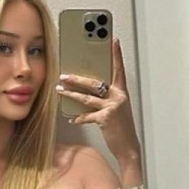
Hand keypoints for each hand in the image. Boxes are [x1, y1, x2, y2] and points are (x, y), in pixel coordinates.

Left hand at [56, 37, 141, 162]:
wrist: (128, 147)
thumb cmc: (121, 127)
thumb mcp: (116, 109)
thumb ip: (106, 98)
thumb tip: (87, 90)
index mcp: (122, 92)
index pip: (118, 69)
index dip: (116, 55)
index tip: (113, 40)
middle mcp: (118, 97)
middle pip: (94, 83)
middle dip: (77, 79)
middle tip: (64, 75)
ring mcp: (112, 107)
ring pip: (87, 97)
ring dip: (71, 94)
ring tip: (60, 89)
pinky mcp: (105, 118)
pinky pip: (87, 116)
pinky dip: (78, 118)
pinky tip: (72, 118)